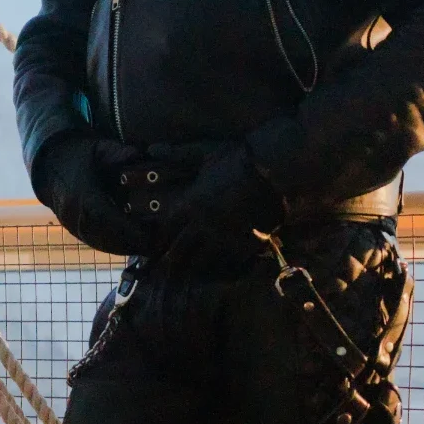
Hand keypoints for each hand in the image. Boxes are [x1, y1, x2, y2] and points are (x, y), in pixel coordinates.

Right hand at [31, 135, 154, 255]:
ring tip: (148, 248)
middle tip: (156, 245)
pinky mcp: (74, 231)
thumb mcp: (98, 148)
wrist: (50, 165)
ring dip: (125, 248)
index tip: (149, 233)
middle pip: (106, 236)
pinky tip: (131, 247)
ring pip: (101, 244)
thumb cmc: (81, 155)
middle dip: (131, 243)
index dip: (127, 228)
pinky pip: (95, 243)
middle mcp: (74, 213)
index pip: (106, 216)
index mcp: (82, 193)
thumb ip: (118, 152)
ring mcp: (72, 224)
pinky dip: (114, 247)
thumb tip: (137, 154)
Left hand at [151, 140, 282, 267]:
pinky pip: (229, 263)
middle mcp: (203, 225)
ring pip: (202, 262)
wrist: (273, 172)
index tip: (154, 250)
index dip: (159, 240)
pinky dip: (223, 268)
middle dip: (170, 262)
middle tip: (165, 272)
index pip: (167, 227)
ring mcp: (223, 238)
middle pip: (180, 250)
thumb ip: (179, 155)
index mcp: (191, 204)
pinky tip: (220, 272)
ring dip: (195, 268)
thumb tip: (151, 148)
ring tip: (190, 276)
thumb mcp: (206, 155)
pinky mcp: (243, 246)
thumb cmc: (239, 160)